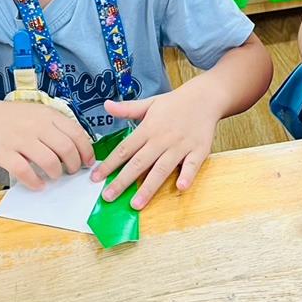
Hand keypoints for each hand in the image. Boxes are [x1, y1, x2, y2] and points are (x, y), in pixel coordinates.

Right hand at [0, 98, 94, 190]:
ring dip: (56, 174)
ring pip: (48, 161)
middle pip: (66, 149)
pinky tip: (38, 185)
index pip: (76, 134)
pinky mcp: (4, 153)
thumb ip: (59, 127)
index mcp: (48, 115)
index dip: (86, 151)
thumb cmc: (17, 119)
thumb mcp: (40, 114)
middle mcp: (36, 126)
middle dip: (73, 165)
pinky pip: (24, 171)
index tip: (88, 162)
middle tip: (71, 171)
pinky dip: (35, 182)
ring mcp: (20, 139)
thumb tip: (81, 149)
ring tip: (55, 176)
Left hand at [91, 90, 221, 209]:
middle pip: (139, 163)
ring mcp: (180, 146)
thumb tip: (106, 105)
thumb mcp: (149, 103)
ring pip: (162, 169)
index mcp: (148, 128)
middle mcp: (162, 139)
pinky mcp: (198, 150)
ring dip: (149, 187)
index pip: (125, 149)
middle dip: (122, 181)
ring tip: (136, 204)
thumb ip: (127, 109)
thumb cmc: (175, 103)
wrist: (205, 97)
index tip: (95, 178)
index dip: (109, 164)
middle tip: (108, 197)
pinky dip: (187, 176)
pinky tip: (180, 187)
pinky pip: (192, 165)